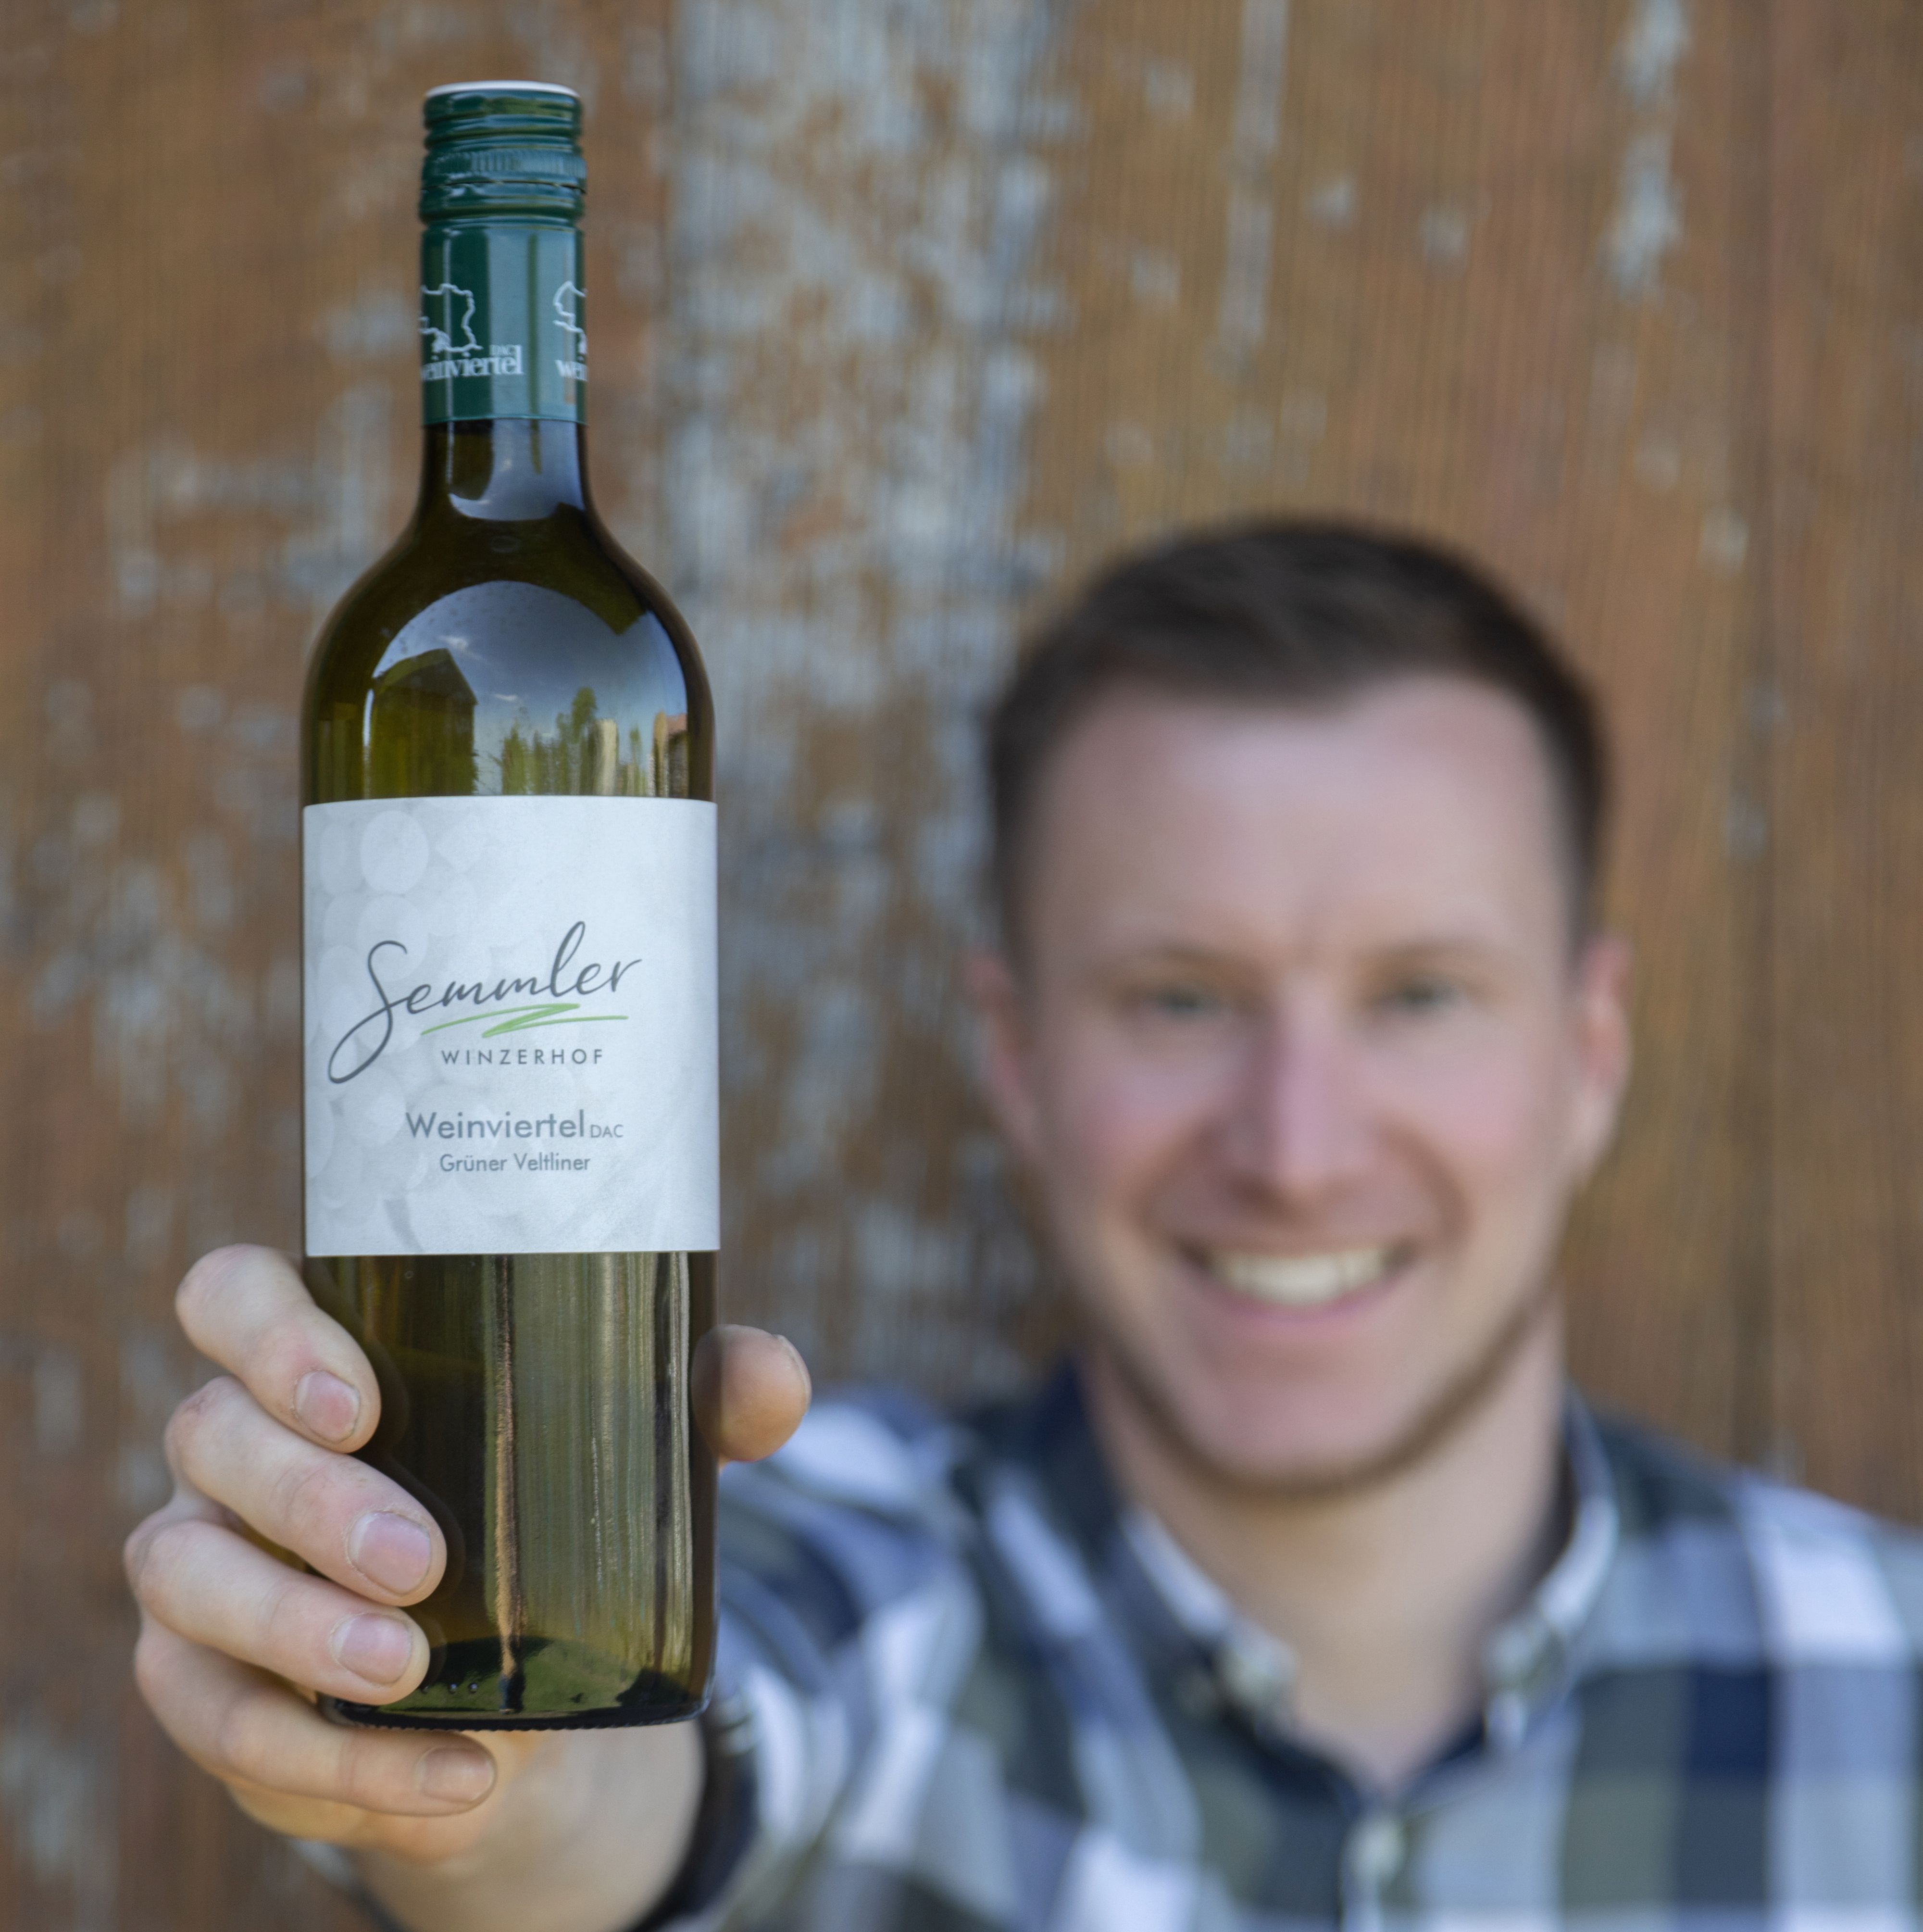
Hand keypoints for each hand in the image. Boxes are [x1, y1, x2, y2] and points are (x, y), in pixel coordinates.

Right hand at [126, 1245, 809, 1874]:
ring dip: (295, 1627)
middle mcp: (233, 1453)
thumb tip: (775, 1377)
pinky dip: (344, 1764)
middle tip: (426, 1556)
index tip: (363, 1397)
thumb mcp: (627, 1451)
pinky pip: (229, 1727)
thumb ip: (703, 1398)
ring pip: (188, 1578)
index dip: (267, 1332)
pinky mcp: (211, 1692)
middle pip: (211, 1437)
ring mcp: (204, 1571)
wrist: (519, 1689)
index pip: (230, 1296)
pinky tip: (453, 1777)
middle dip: (309, 1497)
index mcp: (313, 1361)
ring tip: (408, 1667)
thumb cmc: (547, 1515)